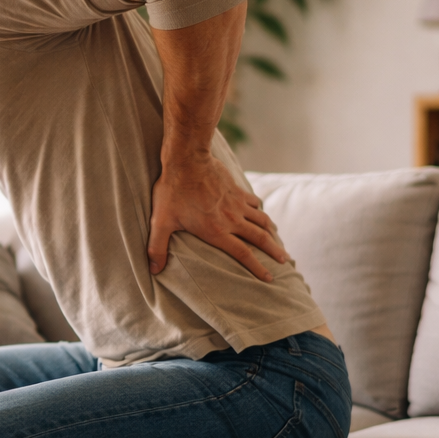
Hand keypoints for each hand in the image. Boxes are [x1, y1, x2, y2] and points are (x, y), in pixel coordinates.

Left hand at [147, 153, 287, 281]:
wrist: (188, 159)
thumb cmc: (173, 191)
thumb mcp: (160, 221)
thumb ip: (157, 247)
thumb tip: (153, 269)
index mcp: (217, 231)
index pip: (243, 254)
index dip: (257, 268)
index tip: (268, 278)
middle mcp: (232, 220)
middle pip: (260, 238)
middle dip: (274, 251)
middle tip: (285, 261)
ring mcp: (237, 204)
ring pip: (262, 220)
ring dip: (272, 232)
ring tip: (278, 241)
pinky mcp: (237, 190)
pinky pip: (255, 202)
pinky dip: (261, 211)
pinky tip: (261, 213)